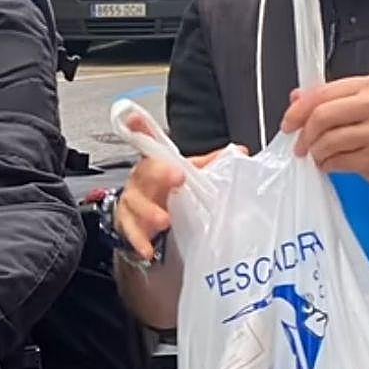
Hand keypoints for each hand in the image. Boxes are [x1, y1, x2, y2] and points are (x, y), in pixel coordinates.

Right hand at [116, 115, 238, 259]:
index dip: (141, 128)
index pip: (149, 141)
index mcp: (157, 164)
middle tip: (177, 178)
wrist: (153, 225)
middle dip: (159, 174)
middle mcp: (142, 181)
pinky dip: (139, 241)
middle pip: (144, 172)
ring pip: (134, 203)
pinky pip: (131, 233)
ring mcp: (133, 204)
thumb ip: (213, 164)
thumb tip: (239, 153)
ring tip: (164, 220)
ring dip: (149, 212)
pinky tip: (149, 249)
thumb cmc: (173, 196)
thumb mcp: (194, 176)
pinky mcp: (129, 228)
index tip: (136, 119)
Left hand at [280, 75, 368, 198]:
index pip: (321, 93)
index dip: (298, 110)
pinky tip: (333, 165)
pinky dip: (328, 165)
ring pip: (327, 140)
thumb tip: (296, 97)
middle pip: (321, 116)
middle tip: (299, 146)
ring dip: (316, 153)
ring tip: (319, 157)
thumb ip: (332, 100)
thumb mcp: (368, 105)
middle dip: (304, 134)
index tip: (288, 124)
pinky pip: (338, 161)